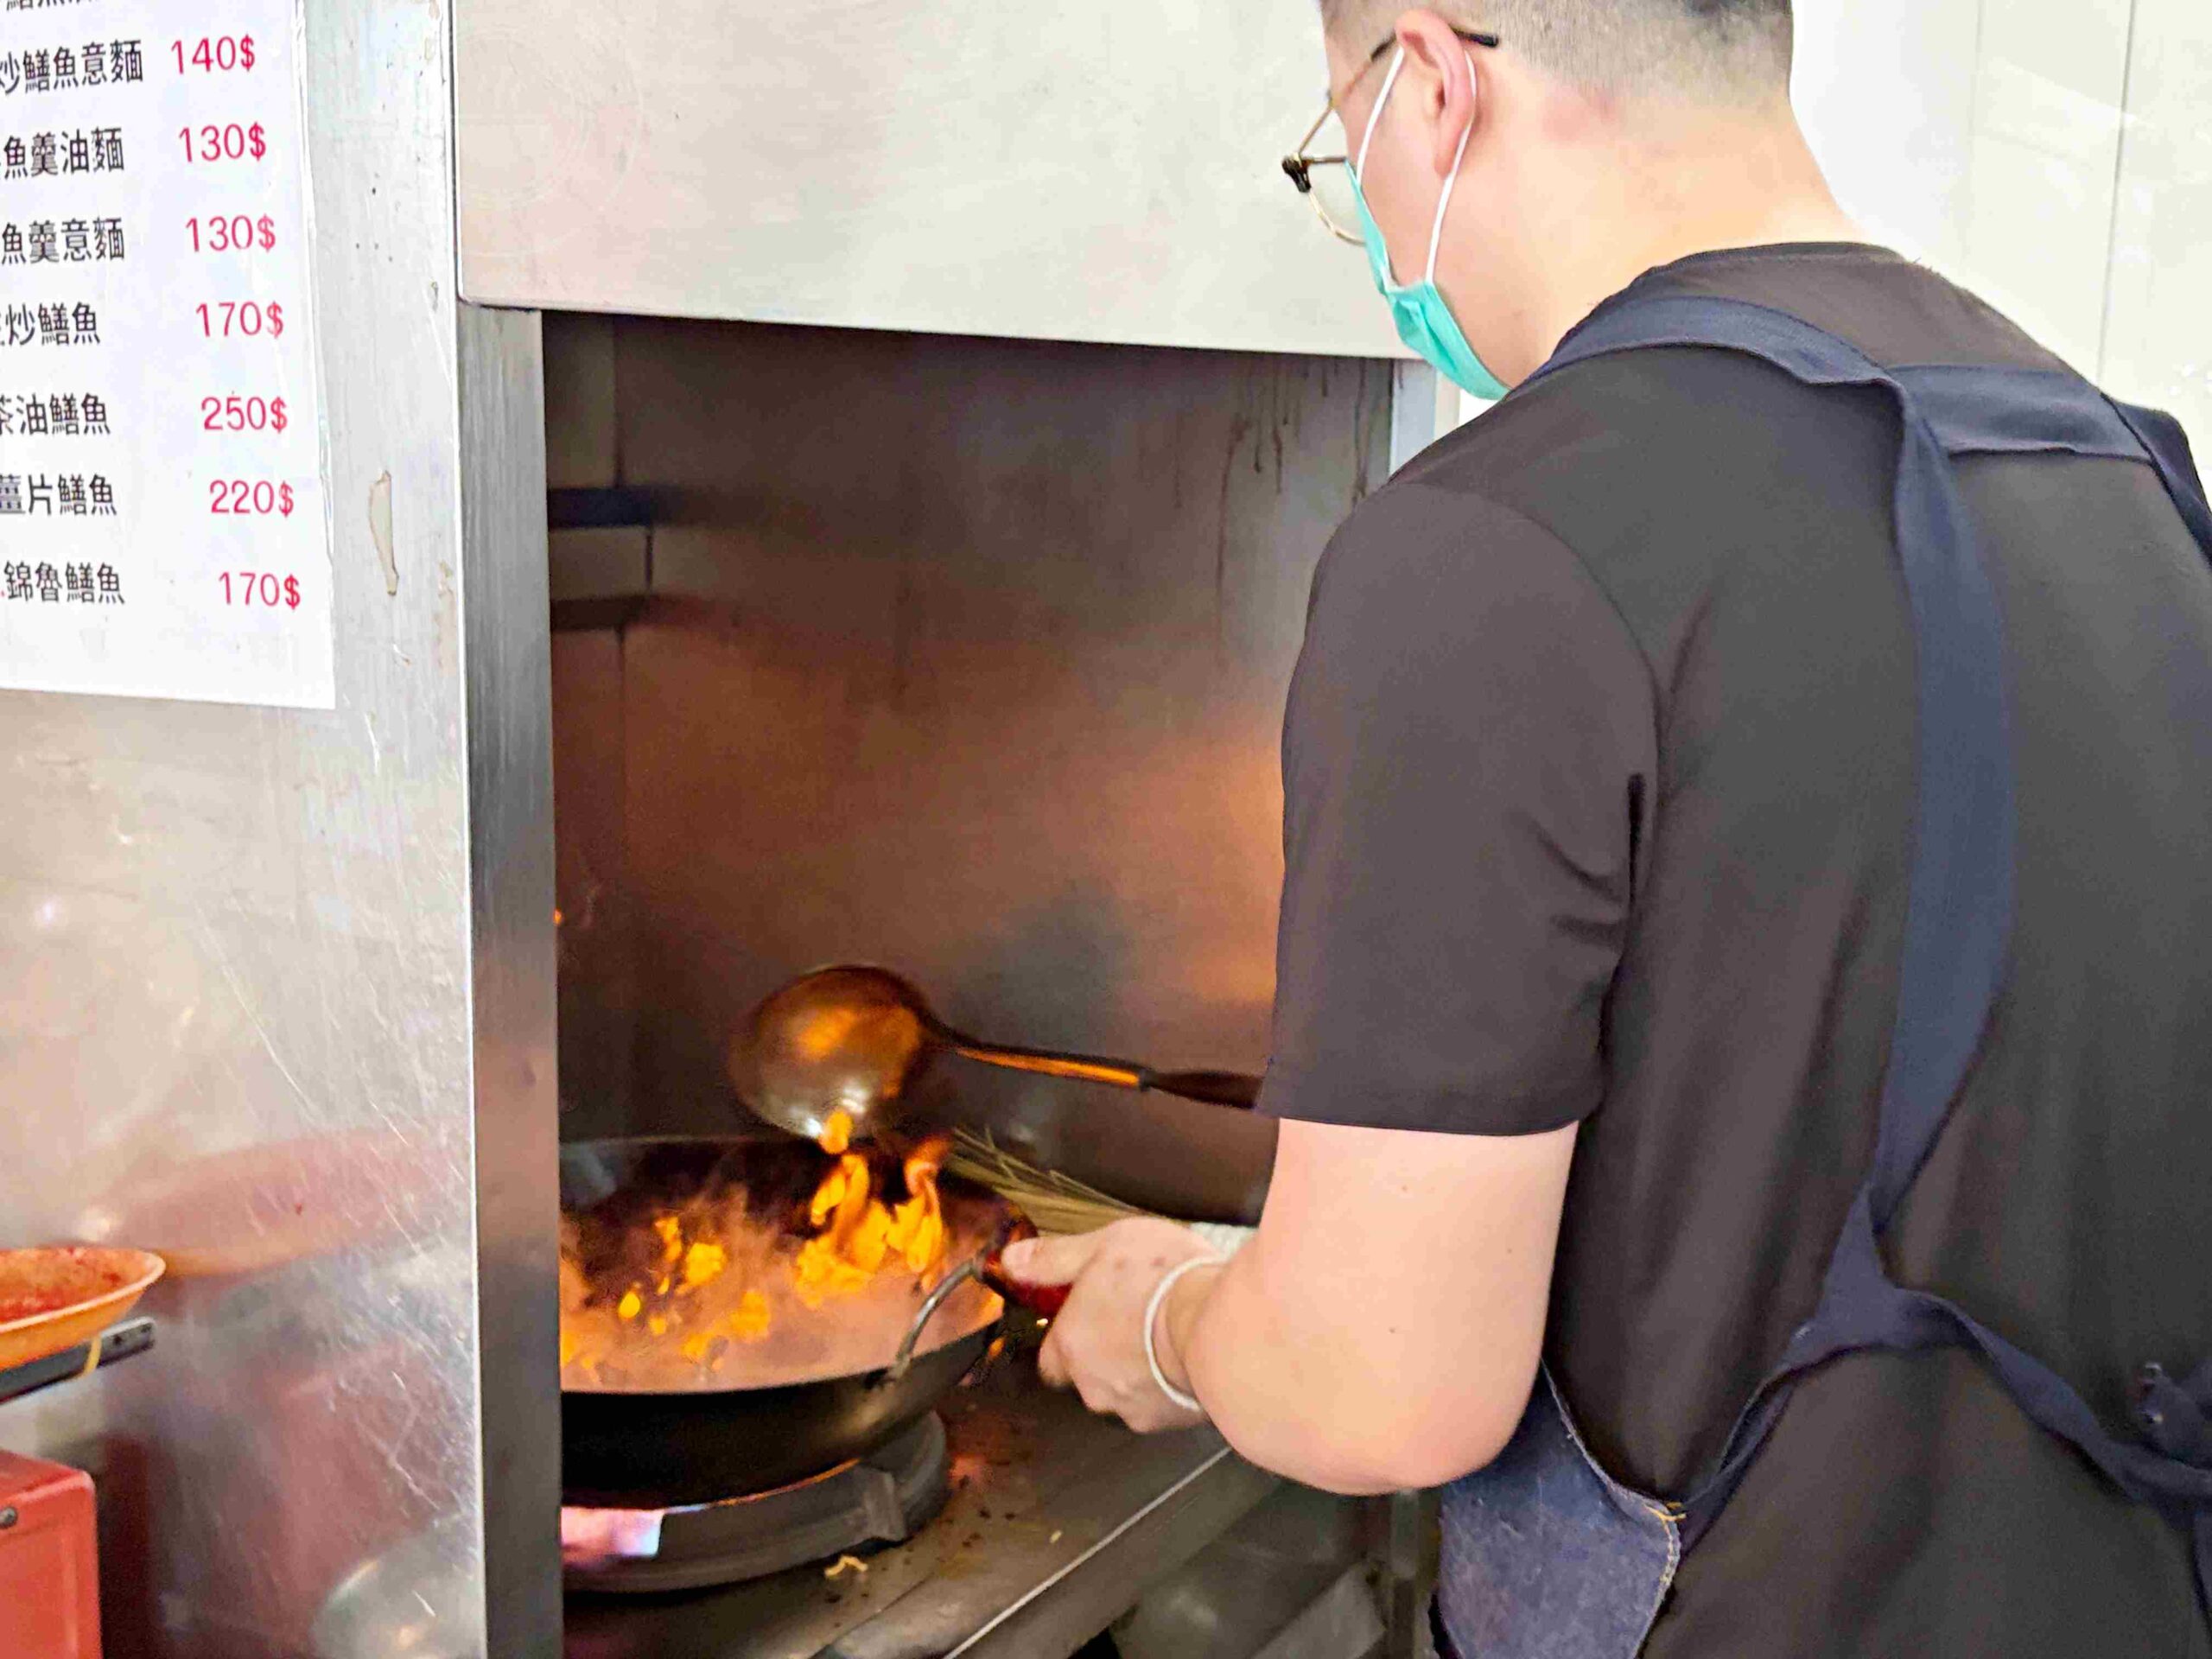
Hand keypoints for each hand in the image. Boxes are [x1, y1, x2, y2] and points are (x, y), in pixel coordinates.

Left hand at [1002, 1218, 1221, 1432]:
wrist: (1224, 1326)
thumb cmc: (1164, 1280)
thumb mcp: (1104, 1246)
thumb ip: (1055, 1258)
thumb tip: (1012, 1260)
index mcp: (1071, 1344)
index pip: (1051, 1358)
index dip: (1068, 1338)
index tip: (1091, 1316)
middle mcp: (1094, 1385)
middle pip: (1088, 1377)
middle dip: (1106, 1356)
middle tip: (1137, 1320)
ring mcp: (1134, 1408)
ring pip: (1126, 1393)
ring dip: (1140, 1371)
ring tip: (1169, 1336)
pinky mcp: (1172, 1420)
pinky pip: (1164, 1403)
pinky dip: (1172, 1385)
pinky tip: (1191, 1355)